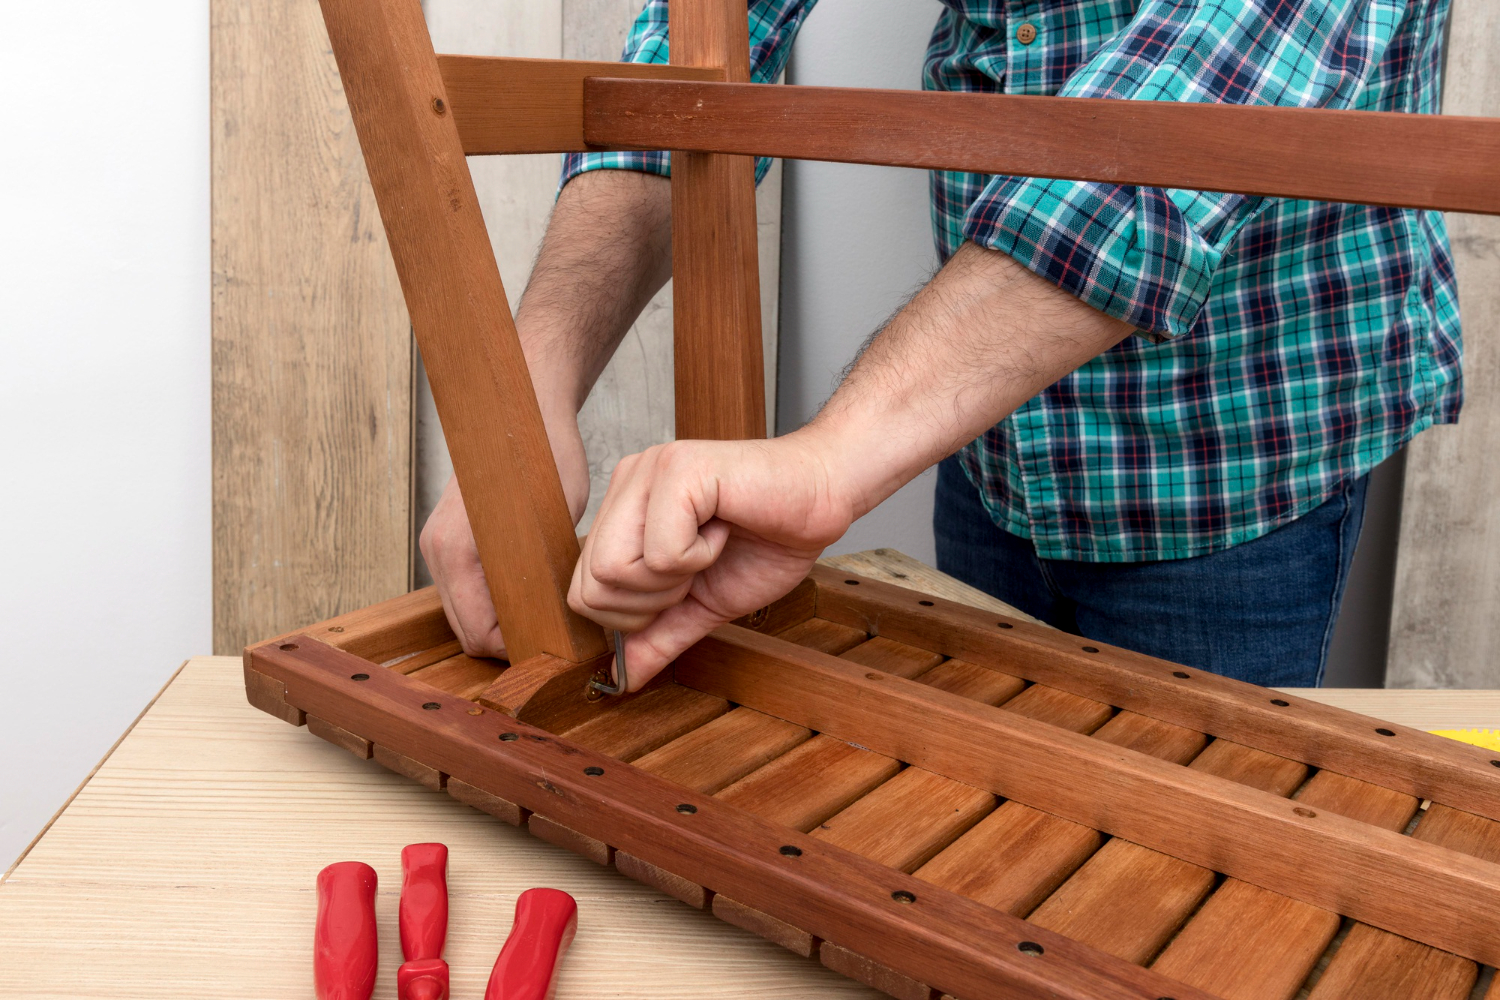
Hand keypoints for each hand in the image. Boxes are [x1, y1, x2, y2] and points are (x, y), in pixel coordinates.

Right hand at [419, 415, 589, 657]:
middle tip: (556, 631)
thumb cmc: (544, 461)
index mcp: (458, 553)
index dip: (520, 649)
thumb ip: (540, 581)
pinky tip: (526, 584)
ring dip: (500, 619)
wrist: (520, 411)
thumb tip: (552, 629)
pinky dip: (491, 598)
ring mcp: (437, 544)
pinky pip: (465, 589)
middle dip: (509, 639)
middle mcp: (437, 552)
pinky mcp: (446, 538)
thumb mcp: (554, 528)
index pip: (480, 636)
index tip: (557, 643)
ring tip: (544, 607)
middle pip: (468, 631)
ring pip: (465, 612)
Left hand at [568, 434, 857, 687]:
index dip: (632, 616)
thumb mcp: (703, 604)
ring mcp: (649, 471)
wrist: (823, 499)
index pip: (583, 591)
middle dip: (650, 603)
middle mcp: (626, 483)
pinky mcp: (679, 469)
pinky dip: (700, 557)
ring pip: (613, 569)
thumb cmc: (769, 539)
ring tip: (710, 549)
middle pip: (590, 586)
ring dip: (673, 580)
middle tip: (696, 572)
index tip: (683, 588)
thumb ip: (659, 635)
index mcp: (624, 511)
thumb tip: (623, 678)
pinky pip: (661, 552)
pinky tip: (724, 530)